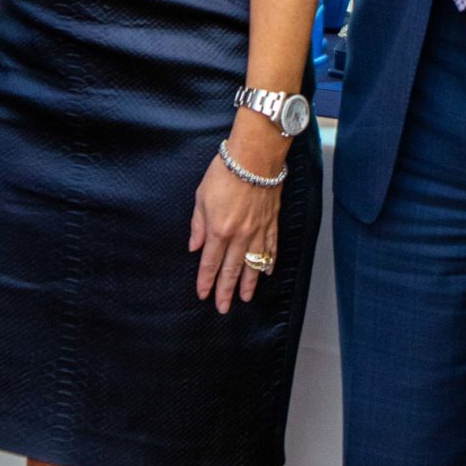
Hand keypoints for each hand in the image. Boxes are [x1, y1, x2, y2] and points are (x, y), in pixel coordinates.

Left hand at [189, 147, 281, 313]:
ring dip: (248, 284)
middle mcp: (239, 236)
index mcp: (219, 230)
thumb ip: (198, 225)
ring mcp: (258, 231)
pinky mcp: (272, 223)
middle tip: (223, 308)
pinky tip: (266, 273)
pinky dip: (268, 263)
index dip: (206, 281)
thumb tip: (194, 247)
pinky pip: (271, 249)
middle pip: (231, 270)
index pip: (210, 263)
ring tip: (245, 298)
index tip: (203, 294)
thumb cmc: (225, 172)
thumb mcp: (201, 197)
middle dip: (226, 291)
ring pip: (252, 264)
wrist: (255, 158)